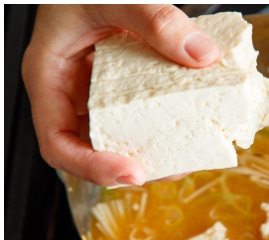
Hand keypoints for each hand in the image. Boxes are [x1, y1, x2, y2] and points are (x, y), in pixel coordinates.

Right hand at [22, 4, 219, 186]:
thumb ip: (155, 20)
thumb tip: (201, 55)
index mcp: (50, 75)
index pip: (57, 142)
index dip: (90, 166)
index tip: (132, 172)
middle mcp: (72, 89)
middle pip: (93, 149)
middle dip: (134, 164)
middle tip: (176, 167)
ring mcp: (97, 89)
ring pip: (121, 136)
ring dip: (156, 150)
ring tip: (191, 152)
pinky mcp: (124, 83)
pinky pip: (143, 112)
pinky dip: (168, 122)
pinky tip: (197, 121)